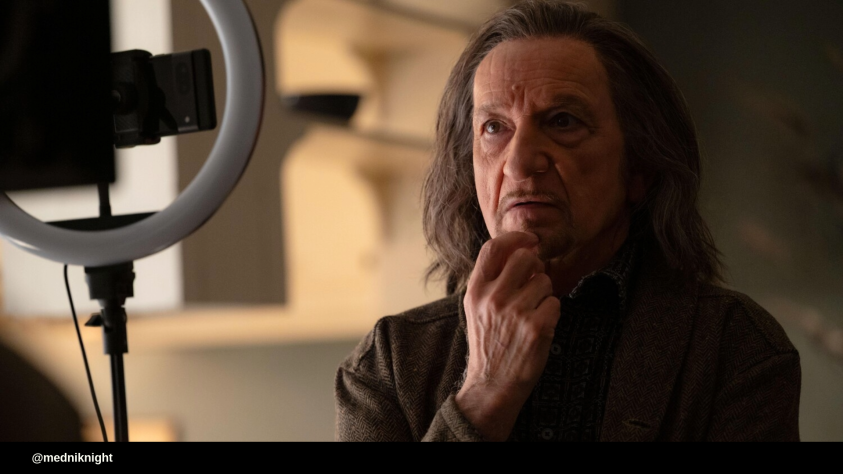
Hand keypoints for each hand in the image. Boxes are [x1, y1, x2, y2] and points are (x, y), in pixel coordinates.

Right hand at [455, 231, 560, 440]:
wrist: (491, 384)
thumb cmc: (489, 343)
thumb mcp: (477, 308)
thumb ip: (493, 280)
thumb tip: (523, 250)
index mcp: (475, 291)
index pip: (493, 248)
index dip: (515, 237)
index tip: (529, 239)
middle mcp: (493, 298)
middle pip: (525, 258)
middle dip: (536, 267)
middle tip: (534, 283)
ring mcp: (515, 312)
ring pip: (544, 281)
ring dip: (544, 295)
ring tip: (531, 314)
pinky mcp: (536, 327)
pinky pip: (555, 303)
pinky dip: (551, 314)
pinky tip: (538, 327)